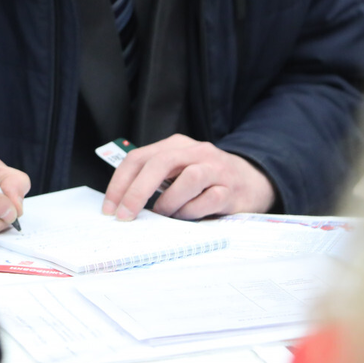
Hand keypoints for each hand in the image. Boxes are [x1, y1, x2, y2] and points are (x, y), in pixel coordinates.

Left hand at [102, 134, 274, 220]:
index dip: (120, 183)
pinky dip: (194, 212)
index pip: (138, 158)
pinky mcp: (232, 189)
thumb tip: (122, 205)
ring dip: (170, 203)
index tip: (110, 208)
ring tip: (166, 215)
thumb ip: (154, 179)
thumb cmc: (206, 179)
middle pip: (160, 164)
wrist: (253, 181)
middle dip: (137, 192)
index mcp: (175, 145)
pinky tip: (190, 217)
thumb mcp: (177, 171)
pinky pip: (210, 200)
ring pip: (189, 179)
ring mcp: (216, 168)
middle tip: (126, 216)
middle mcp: (196, 152)